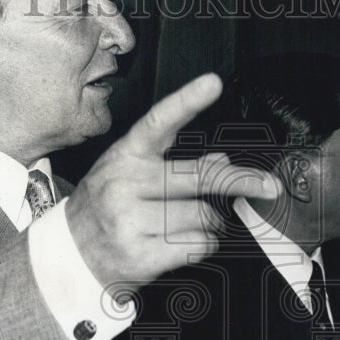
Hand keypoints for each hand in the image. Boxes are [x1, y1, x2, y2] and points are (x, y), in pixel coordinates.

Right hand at [66, 73, 279, 291]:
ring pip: (204, 216)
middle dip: (242, 182)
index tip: (212, 83)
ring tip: (195, 226)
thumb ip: (174, 166)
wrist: (70, 256)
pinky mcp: (141, 254)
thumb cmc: (107, 210)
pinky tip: (188, 243)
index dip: (186, 101)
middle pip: (201, 177)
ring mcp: (131, 219)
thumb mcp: (132, 177)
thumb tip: (222, 163)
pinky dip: (205, 245)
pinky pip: (198, 245)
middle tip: (268, 186)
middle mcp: (126, 183)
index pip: (158, 122)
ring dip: (213, 224)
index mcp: (126, 156)